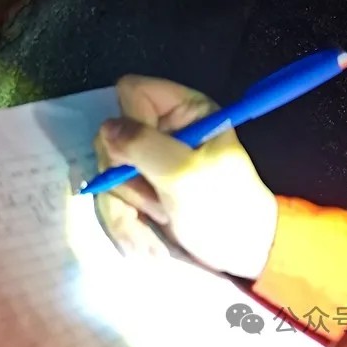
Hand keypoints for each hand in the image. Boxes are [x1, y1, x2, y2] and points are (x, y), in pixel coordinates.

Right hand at [92, 75, 278, 279]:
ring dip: (130, 206)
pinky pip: (111, 200)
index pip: (131, 91)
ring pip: (108, 172)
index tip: (146, 156)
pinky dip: (127, 225)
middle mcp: (161, 129)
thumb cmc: (223, 208)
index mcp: (183, 110)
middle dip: (129, 178)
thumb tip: (107, 129)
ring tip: (164, 218)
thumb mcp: (185, 173)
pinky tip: (151, 241)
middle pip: (111, 135)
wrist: (239, 255)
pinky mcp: (137, 190)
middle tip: (159, 198)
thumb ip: (143, 145)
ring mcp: (146, 162)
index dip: (132, 121)